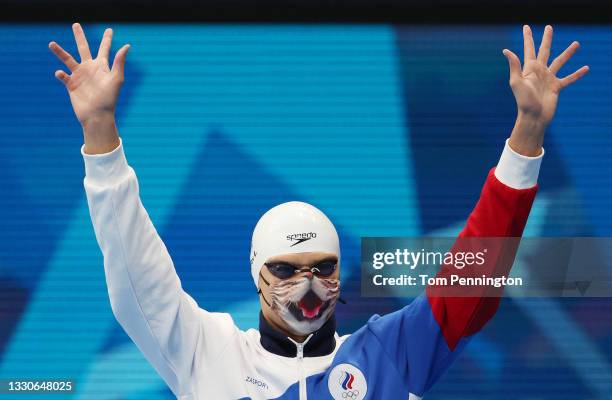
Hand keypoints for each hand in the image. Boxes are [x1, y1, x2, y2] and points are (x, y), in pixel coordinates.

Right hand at [49, 23, 129, 152]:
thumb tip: (127, 46)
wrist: (97, 116)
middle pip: (83, 48)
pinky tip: (60, 73)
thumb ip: (119, 62)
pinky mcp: (71, 86)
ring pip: (67, 59)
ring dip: (59, 52)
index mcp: (102, 67)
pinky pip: (63, 77)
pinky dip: (60, 74)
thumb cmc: (109, 99)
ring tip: (51, 44)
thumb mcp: (116, 79)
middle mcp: (90, 69)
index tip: (109, 29)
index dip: (107, 39)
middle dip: (79, 37)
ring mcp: (80, 77)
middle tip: (76, 25)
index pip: (104, 49)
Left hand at [503, 25, 588, 155]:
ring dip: (568, 53)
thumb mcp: (517, 82)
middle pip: (544, 51)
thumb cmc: (523, 101)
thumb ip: (514, 65)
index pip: (529, 50)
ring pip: (560, 62)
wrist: (533, 117)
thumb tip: (506, 50)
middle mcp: (539, 72)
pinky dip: (577, 74)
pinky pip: (569, 79)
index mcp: (529, 69)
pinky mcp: (556, 88)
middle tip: (549, 27)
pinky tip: (586, 68)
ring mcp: (548, 79)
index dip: (528, 38)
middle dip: (546, 39)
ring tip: (577, 43)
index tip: (526, 27)